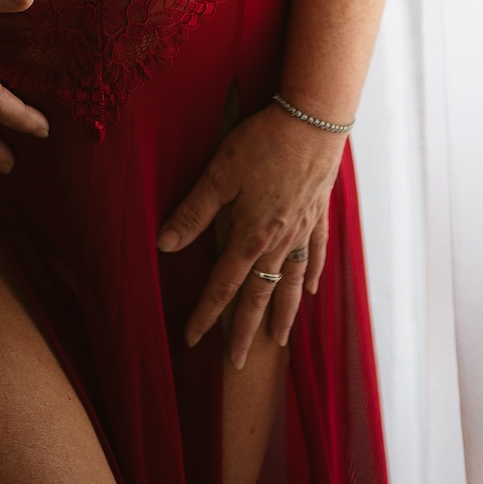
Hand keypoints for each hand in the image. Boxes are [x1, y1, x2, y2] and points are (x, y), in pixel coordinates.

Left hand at [157, 104, 342, 366]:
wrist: (313, 121)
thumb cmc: (263, 142)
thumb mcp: (219, 174)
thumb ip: (194, 212)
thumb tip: (164, 245)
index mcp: (251, 236)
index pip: (223, 284)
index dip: (206, 313)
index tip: (192, 339)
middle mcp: (279, 242)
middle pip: (260, 294)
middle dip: (246, 330)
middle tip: (237, 363)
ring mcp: (302, 230)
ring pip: (292, 282)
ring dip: (283, 313)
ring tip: (279, 341)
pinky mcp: (318, 213)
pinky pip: (315, 253)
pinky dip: (312, 274)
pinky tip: (311, 288)